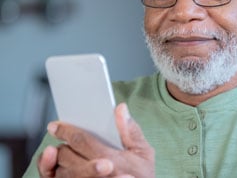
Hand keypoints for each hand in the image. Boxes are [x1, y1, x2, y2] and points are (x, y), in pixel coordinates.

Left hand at [37, 103, 154, 177]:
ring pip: (60, 169)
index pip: (83, 142)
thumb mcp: (144, 152)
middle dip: (64, 142)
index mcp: (113, 162)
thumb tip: (120, 108)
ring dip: (60, 156)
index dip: (67, 131)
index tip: (56, 125)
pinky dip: (48, 168)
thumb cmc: (141, 174)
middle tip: (61, 132)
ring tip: (65, 148)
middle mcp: (96, 176)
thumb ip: (131, 130)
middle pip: (67, 156)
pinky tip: (51, 158)